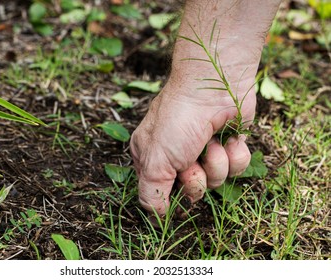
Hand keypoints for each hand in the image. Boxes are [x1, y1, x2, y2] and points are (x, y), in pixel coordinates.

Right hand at [130, 78, 254, 215]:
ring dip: (216, 164)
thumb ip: (151, 194)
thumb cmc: (177, 120)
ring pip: (216, 180)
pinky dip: (234, 154)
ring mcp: (204, 151)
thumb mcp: (154, 161)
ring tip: (210, 143)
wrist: (213, 84)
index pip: (160, 194)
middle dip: (195, 179)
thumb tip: (158, 217)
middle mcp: (177, 157)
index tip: (177, 198)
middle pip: (191, 192)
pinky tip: (227, 138)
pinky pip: (238, 167)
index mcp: (152, 158)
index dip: (171, 200)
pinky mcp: (228, 144)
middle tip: (191, 160)